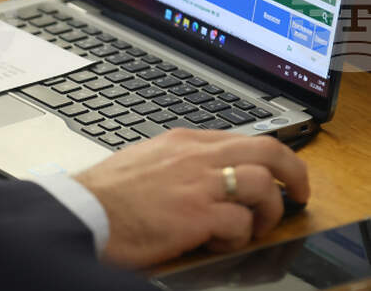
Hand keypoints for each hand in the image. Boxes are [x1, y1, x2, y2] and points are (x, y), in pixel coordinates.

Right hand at [72, 129, 309, 267]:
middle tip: (299, 197)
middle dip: (295, 176)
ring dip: (266, 213)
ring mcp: (198, 184)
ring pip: (264, 187)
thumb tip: (207, 173)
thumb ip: (180, 161)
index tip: (283, 177)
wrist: (82, 210)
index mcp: (184, 141)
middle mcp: (196, 156)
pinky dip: (237, 239)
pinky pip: (240, 225)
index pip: (247, 139)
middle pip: (269, 152)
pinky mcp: (196, 215)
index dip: (275, 159)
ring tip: (249, 228)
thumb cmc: (108, 192)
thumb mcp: (147, 160)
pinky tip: (216, 243)